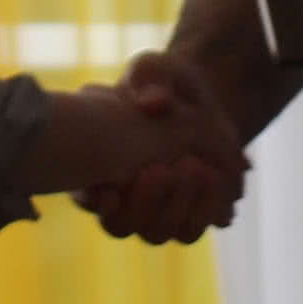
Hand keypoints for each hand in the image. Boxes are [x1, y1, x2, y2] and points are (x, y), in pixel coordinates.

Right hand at [42, 66, 245, 243]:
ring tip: (197, 167)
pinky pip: (191, 230)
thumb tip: (154, 103)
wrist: (200, 100)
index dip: (93, 197)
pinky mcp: (185, 216)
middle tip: (162, 168)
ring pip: (156, 234)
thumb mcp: (153, 69)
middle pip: (119, 226)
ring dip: (176, 205)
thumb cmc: (163, 83)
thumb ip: (148, 77)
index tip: (110, 187)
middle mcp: (119, 199)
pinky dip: (206, 207)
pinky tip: (218, 176)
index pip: (84, 194)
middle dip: (143, 202)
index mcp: (93, 165)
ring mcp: (152, 213)